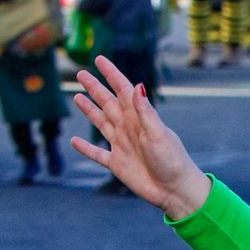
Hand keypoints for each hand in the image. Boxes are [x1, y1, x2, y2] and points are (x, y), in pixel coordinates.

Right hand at [68, 57, 206, 216]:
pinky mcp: (117, 164)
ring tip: (77, 97)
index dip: (111, 74)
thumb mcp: (158, 133)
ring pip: (101, 123)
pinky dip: (85, 148)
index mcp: (140, 118)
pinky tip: (74, 141)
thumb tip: (137, 85)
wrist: (176, 190)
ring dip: (89, 110)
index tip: (99, 59)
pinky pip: (97, 154)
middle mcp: (129, 129)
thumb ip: (145, 111)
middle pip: (108, 103)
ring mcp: (122, 146)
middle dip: (95, 88)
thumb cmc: (172, 160)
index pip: (123, 90)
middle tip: (81, 74)